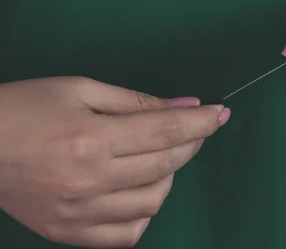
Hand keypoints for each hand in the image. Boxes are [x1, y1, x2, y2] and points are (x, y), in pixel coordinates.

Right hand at [0, 77, 229, 247]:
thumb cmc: (26, 108)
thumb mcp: (81, 90)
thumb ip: (136, 102)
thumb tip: (183, 106)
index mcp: (92, 139)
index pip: (166, 132)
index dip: (200, 122)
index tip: (219, 113)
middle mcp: (89, 180)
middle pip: (166, 164)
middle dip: (191, 142)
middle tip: (192, 128)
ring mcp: (80, 213)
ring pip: (154, 202)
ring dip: (168, 176)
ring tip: (156, 157)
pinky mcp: (70, 233)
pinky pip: (128, 234)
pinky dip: (144, 212)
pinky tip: (138, 190)